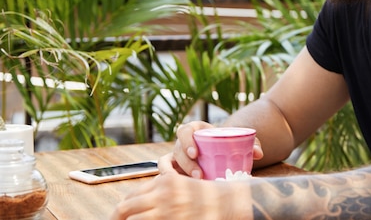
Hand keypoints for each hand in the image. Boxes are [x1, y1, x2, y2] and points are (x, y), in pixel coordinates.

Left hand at [109, 170, 252, 219]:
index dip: (121, 209)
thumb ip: (163, 188)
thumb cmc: (207, 196)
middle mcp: (162, 194)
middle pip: (124, 208)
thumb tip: (134, 202)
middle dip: (115, 218)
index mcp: (164, 181)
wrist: (229, 204)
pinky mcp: (171, 219)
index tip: (119, 217)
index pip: (130, 196)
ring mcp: (165, 210)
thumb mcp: (182, 184)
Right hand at [171, 121, 263, 178]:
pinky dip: (169, 179)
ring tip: (194, 182)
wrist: (224, 150)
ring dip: (176, 172)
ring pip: (168, 162)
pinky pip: (167, 173)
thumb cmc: (229, 142)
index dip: (186, 141)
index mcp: (195, 129)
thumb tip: (259, 153)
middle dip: (185, 163)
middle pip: (176, 149)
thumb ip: (251, 143)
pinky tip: (181, 187)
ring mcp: (178, 156)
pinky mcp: (176, 168)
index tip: (196, 153)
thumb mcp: (239, 139)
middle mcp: (183, 142)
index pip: (184, 130)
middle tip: (199, 175)